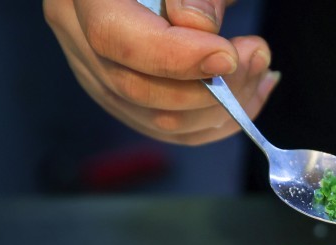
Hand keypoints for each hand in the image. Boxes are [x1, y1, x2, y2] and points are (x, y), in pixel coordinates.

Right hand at [44, 0, 278, 144]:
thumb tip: (198, 26)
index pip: (116, 36)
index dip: (177, 57)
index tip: (229, 54)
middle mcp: (74, 30)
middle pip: (136, 87)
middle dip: (210, 87)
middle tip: (258, 56)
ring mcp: (92, 68)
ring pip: (155, 118)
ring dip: (221, 108)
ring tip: (261, 69)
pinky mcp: (118, 93)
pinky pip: (167, 126)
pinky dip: (216, 122)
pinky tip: (250, 94)